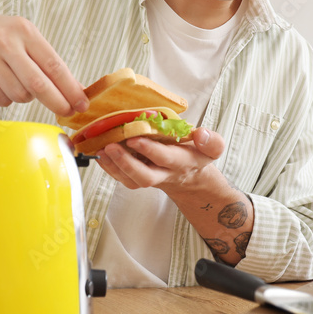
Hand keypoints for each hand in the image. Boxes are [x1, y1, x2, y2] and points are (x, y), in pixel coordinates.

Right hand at [0, 15, 87, 116]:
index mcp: (24, 30)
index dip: (70, 88)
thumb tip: (76, 89)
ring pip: (20, 95)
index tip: (82, 103)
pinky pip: (2, 100)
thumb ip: (49, 62)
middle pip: (38, 84)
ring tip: (18, 81)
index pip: (53, 65)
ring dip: (26, 96)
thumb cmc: (0, 37)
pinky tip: (1, 82)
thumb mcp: (25, 38)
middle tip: (67, 112)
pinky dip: (8, 98)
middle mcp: (4, 42)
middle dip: (57, 102)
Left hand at [96, 128, 224, 195]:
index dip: (149, 149)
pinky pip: (122, 178)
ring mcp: (149, 179)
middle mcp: (164, 174)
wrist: (188, 177)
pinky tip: (100, 154)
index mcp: (182, 163)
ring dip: (113, 166)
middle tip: (111, 146)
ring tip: (101, 150)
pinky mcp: (137, 179)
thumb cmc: (195, 155)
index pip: (165, 158)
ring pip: (130, 180)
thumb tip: (201, 133)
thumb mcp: (212, 148)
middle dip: (127, 163)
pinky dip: (109, 167)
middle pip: (144, 177)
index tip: (134, 137)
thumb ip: (212, 142)